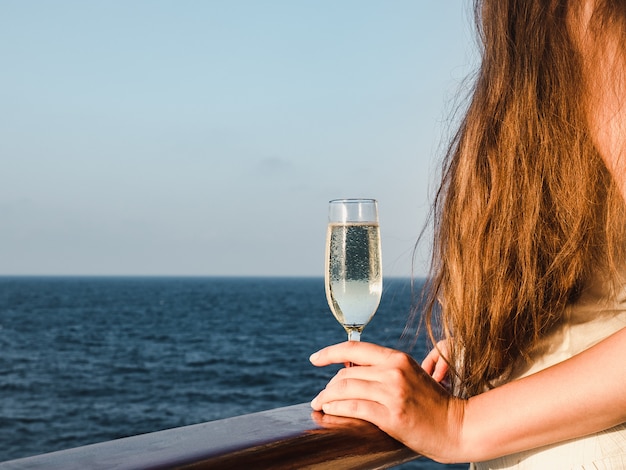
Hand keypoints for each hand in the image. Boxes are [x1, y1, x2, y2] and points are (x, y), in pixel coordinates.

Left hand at [309, 341, 464, 462]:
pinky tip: (329, 411)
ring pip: (345, 389)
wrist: (457, 427)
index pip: (354, 348)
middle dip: (328, 385)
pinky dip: (336, 408)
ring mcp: (392, 393)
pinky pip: (353, 407)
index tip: (315, 358)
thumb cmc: (433, 404)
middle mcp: (393, 371)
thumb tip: (350, 371)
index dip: (330, 352)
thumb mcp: (410, 376)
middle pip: (346, 372)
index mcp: (397, 359)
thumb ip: (384, 370)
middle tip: (321, 397)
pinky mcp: (391, 415)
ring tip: (320, 404)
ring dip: (327, 397)